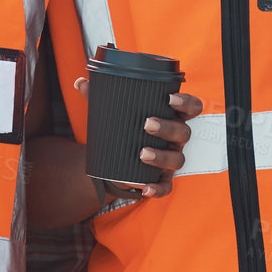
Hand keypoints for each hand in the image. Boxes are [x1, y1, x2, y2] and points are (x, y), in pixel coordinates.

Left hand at [74, 78, 204, 198]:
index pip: (191, 107)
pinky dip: (157, 189)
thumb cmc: (124, 128)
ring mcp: (170, 158)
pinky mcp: (162, 179)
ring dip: (161, 156)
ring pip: (177, 159)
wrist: (117, 159)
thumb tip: (80, 82)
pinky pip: (166, 187)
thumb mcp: (114, 112)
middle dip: (167, 127)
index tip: (170, 98)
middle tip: (146, 123)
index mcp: (171, 117)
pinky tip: (144, 188)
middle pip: (183, 132)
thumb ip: (98, 96)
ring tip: (142, 153)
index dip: (186, 102)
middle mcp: (175, 138)